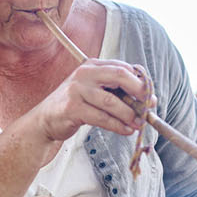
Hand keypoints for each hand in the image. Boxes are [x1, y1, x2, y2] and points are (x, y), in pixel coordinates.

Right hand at [24, 59, 154, 142]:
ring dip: (129, 115)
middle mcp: (84, 73)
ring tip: (139, 124)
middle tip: (149, 108)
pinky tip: (126, 131)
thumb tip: (146, 101)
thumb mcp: (95, 92)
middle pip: (120, 76)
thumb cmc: (75, 105)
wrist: (45, 120)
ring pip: (112, 101)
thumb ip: (115, 91)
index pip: (123, 67)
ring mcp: (77, 89)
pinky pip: (101, 118)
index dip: (141, 82)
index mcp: (93, 65)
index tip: (151, 98)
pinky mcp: (72, 108)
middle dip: (139, 92)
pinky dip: (117, 126)